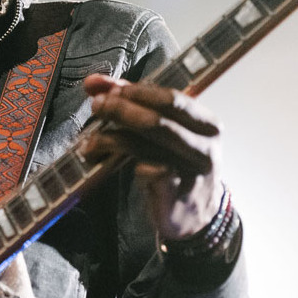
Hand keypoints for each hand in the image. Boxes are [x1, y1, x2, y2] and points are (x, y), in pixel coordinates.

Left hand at [82, 74, 222, 240]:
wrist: (196, 214)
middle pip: (158, 121)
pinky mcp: (176, 194)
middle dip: (121, 110)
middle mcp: (204, 146)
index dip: (137, 91)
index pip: (172, 99)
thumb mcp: (166, 131)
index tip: (109, 91)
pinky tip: (103, 162)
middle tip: (97, 107)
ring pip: (145, 146)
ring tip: (90, 140)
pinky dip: (121, 163)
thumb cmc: (177, 163)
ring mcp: (192, 172)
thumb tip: (96, 83)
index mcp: (207, 124)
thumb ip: (136, 103)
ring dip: (111, 138)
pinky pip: (146, 172)